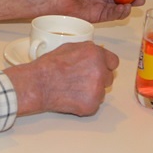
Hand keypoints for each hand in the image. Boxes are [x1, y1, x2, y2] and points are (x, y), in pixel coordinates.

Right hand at [4, 42, 118, 115]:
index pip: (113, 62)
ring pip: (101, 92)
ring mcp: (97, 89)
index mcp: (97, 54)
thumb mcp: (71, 47)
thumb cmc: (50, 65)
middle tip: (82, 81)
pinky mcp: (92, 105)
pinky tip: (72, 98)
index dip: (105, 65)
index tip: (100, 69)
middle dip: (98, 79)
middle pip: (109, 78)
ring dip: (92, 92)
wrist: (38, 84)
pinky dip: (85, 104)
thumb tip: (96, 54)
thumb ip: (89, 51)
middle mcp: (100, 71)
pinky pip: (94, 105)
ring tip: (74, 89)